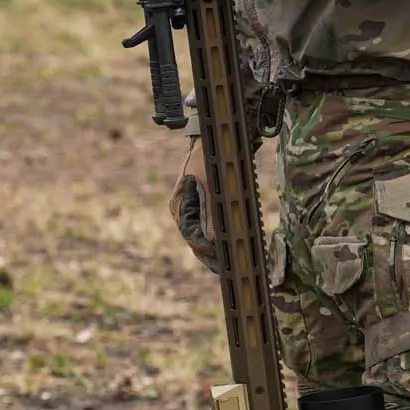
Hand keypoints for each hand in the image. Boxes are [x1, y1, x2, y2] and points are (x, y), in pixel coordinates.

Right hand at [171, 135, 218, 269]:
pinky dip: (218, 238)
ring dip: (215, 250)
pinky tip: (229, 248)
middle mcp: (184, 211)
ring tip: (228, 266)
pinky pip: (210, 227)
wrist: (212, 139)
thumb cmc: (209, 159)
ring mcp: (193, 209)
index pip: (192, 236)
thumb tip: (213, 242)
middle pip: (196, 240)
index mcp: (180, 207)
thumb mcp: (211, 186)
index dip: (206, 251)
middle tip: (227, 271)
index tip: (220, 262)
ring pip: (203, 236)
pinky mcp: (203, 206)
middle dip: (211, 256)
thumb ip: (211, 214)